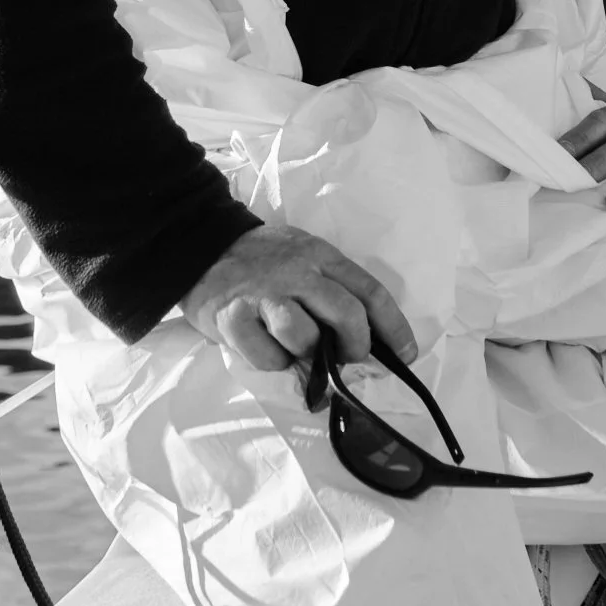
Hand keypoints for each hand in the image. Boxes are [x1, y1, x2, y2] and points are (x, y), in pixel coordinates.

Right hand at [184, 225, 417, 384]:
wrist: (200, 244)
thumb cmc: (261, 258)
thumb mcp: (303, 254)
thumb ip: (331, 287)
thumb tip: (367, 337)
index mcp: (320, 256)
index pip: (370, 292)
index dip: (394, 327)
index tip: (406, 355)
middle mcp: (297, 273)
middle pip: (347, 315)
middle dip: (356, 347)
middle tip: (350, 360)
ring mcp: (264, 296)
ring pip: (305, 338)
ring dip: (306, 354)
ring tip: (295, 348)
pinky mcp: (233, 318)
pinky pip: (267, 357)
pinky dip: (272, 362)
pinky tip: (265, 348)